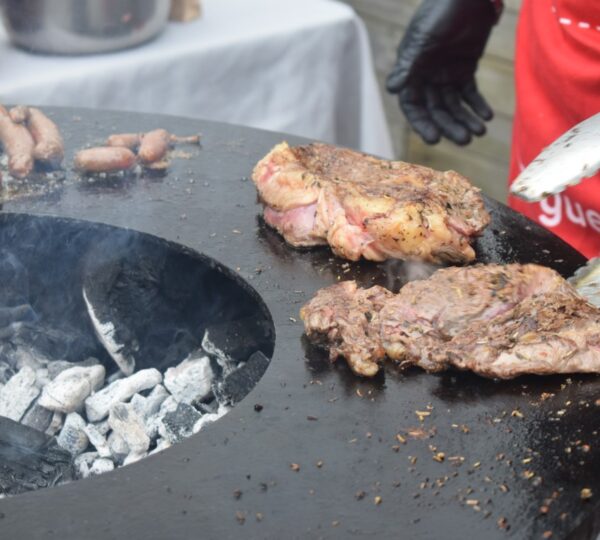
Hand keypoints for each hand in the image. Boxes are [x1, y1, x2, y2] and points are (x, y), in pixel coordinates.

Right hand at [386, 0, 499, 145]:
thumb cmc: (440, 13)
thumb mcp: (423, 40)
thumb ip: (409, 65)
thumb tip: (392, 89)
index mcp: (412, 72)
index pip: (413, 106)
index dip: (422, 123)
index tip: (434, 139)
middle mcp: (426, 78)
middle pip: (436, 110)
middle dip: (450, 126)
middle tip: (465, 140)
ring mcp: (445, 75)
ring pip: (454, 105)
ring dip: (466, 119)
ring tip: (479, 132)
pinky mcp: (464, 69)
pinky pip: (470, 93)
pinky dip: (477, 105)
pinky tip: (486, 116)